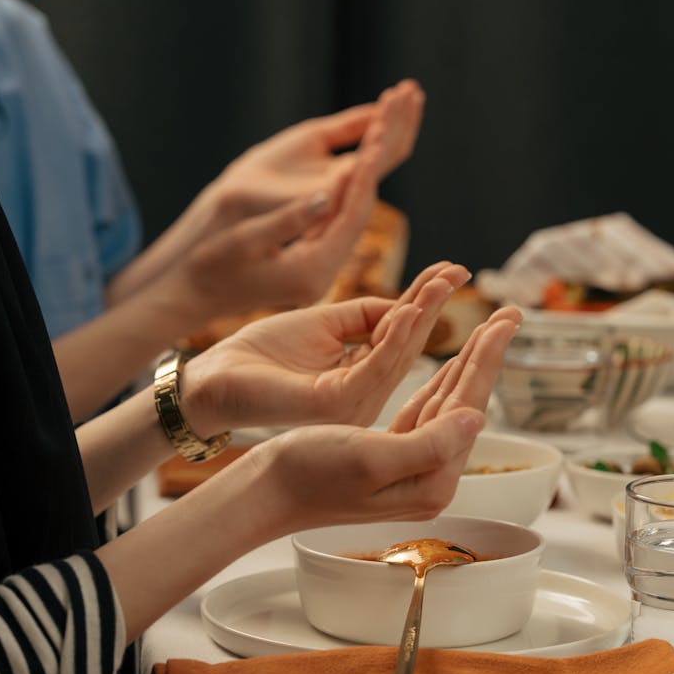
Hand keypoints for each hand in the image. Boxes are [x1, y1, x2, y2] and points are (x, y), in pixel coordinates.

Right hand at [106, 78, 425, 311]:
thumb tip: (326, 196)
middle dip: (375, 168)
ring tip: (383, 131)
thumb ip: (286, 221)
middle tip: (390, 124)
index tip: (376, 138)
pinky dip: (350, 189)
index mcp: (313, 270)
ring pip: (356, 216)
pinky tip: (355, 161)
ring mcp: (323, 269)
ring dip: (367, 175)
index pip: (351, 217)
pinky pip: (341, 220)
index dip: (364, 177)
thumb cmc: (208, 268)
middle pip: (362, 214)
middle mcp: (326, 273)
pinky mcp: (316, 261)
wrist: (191, 298)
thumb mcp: (243, 242)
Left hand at [181, 262, 469, 435]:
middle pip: (410, 344)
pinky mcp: (335, 403)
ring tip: (440, 282)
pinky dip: (393, 336)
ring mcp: (353, 404)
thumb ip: (365, 315)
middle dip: (435, 305)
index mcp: (363, 377)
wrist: (214, 378)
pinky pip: (374, 365)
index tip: (453, 269)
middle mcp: (366, 394)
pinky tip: (406, 310)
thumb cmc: (260, 353)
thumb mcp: (323, 323)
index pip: (404, 334)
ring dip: (421, 315)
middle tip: (459, 270)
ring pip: (398, 354)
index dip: (427, 300)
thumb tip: (406, 303)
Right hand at [250, 307, 521, 528]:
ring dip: (469, 363)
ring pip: (449, 403)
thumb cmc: (307, 474)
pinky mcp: (392, 457)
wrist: (264, 493)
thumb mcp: (370, 457)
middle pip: (466, 403)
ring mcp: (412, 470)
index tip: (505, 321)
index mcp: (431, 481)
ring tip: (492, 329)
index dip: (487, 359)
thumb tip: (478, 419)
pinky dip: (441, 382)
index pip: (468, 407)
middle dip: (488, 355)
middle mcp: (429, 479)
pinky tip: (454, 364)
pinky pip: (426, 412)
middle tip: (513, 314)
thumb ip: (428, 443)